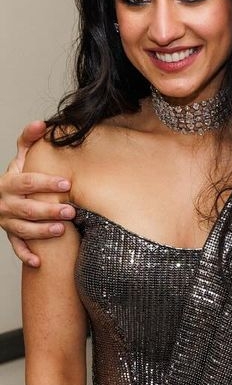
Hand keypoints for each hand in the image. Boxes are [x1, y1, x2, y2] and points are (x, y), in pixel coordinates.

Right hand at [1, 121, 74, 266]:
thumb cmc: (17, 176)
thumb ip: (29, 140)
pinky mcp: (10, 234)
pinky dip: (25, 255)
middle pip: (27, 208)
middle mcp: (5, 203)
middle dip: (49, 210)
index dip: (46, 183)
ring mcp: (6, 220)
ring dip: (41, 231)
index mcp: (9, 182)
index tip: (67, 183)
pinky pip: (16, 246)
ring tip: (62, 230)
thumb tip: (42, 123)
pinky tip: (38, 262)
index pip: (27, 182)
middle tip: (72, 211)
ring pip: (22, 228)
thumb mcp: (21, 156)